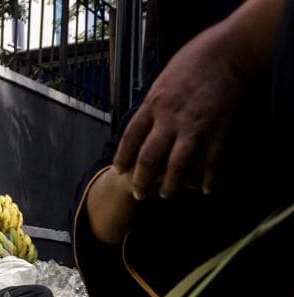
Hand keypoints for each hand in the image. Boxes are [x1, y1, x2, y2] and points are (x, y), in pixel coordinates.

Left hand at [113, 22, 245, 199]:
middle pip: (149, 157)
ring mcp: (194, 126)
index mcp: (153, 105)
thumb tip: (143, 123)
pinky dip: (208, 177)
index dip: (123, 157)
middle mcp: (169, 119)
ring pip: (177, 164)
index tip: (119, 170)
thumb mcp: (161, 82)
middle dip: (142, 179)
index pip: (130, 138)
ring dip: (171, 184)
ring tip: (166, 194)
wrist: (226, 52)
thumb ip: (153, 105)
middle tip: (140, 194)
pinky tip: (205, 189)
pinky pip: (212, 160)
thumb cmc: (192, 61)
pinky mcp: (218, 129)